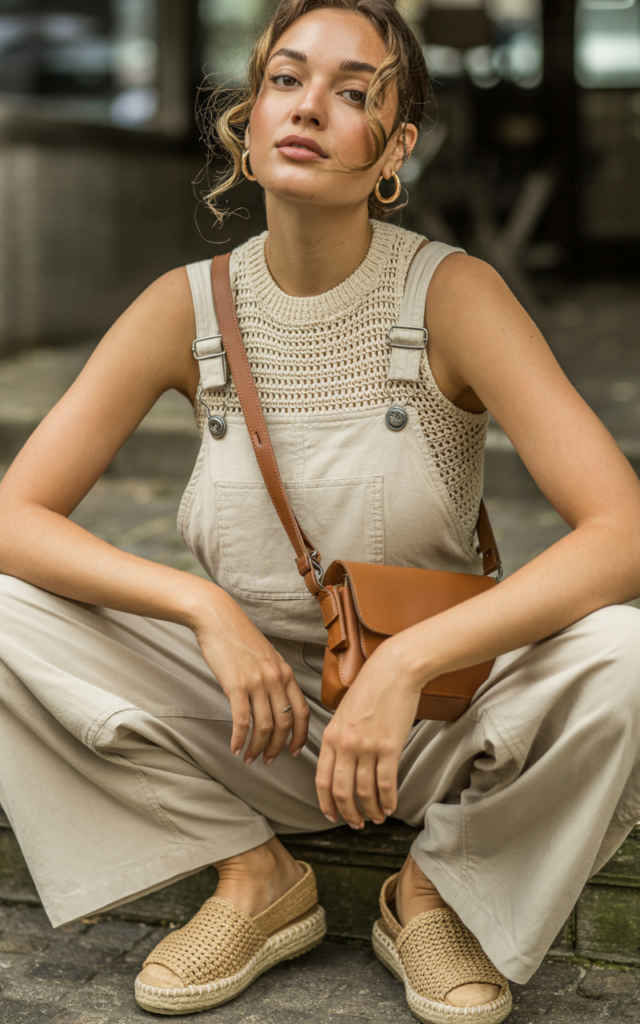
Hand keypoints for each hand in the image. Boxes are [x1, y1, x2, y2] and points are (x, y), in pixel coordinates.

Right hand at [193, 588, 309, 765]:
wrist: (217, 617)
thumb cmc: (238, 636)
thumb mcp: (266, 656)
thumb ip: (274, 677)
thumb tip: (276, 702)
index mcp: (285, 672)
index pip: (302, 712)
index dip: (301, 736)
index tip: (294, 751)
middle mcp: (276, 678)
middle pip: (285, 723)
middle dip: (278, 748)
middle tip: (268, 760)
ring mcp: (257, 682)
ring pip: (265, 726)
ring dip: (257, 747)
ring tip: (249, 757)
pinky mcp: (236, 684)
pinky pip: (242, 720)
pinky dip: (240, 738)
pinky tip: (235, 747)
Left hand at [315, 635, 423, 826]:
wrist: (394, 670)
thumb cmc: (371, 687)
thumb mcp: (343, 711)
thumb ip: (339, 736)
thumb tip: (340, 761)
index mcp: (330, 736)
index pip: (322, 780)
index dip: (327, 803)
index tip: (333, 815)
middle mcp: (345, 745)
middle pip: (341, 792)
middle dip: (348, 813)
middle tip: (356, 823)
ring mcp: (367, 747)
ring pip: (365, 792)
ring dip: (371, 810)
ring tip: (376, 818)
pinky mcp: (390, 747)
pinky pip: (386, 784)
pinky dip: (388, 801)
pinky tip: (390, 807)